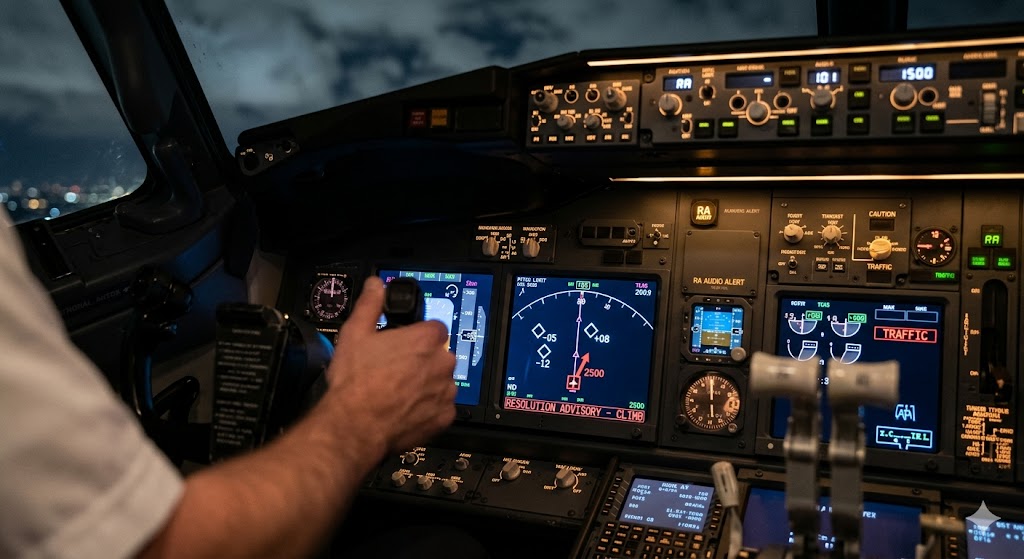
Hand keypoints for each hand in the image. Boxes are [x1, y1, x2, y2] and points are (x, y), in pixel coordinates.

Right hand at [323, 276, 456, 453]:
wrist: (356, 425)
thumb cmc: (356, 382)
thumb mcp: (355, 333)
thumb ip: (370, 304)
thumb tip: (376, 286)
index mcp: (425, 339)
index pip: (434, 328)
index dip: (418, 336)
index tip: (405, 345)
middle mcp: (442, 363)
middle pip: (439, 355)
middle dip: (423, 361)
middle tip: (397, 370)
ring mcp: (446, 391)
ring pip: (442, 382)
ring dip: (427, 385)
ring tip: (399, 391)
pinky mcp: (444, 416)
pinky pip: (442, 408)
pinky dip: (429, 408)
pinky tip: (407, 409)